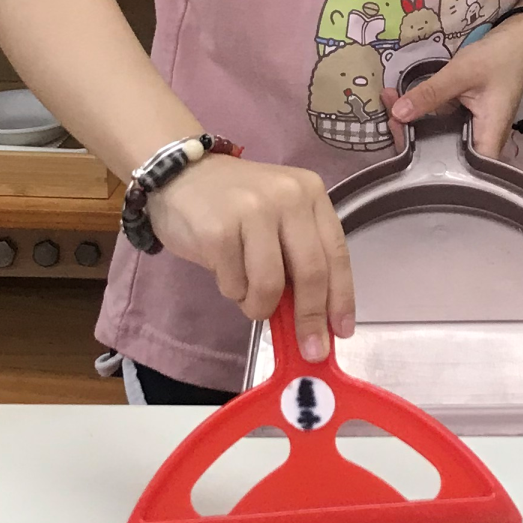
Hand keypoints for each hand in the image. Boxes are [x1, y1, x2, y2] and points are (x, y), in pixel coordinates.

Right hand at [147, 153, 353, 359]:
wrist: (180, 174)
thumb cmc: (234, 202)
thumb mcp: (279, 216)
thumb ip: (299, 256)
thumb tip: (316, 318)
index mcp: (311, 192)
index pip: (336, 253)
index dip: (341, 297)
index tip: (342, 330)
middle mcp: (287, 197)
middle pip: (311, 271)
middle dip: (311, 318)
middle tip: (309, 348)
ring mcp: (252, 211)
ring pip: (271, 285)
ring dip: (260, 306)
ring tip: (248, 295)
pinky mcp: (218, 231)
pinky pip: (234, 284)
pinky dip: (232, 291)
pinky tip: (224, 271)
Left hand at [389, 19, 522, 158]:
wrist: (519, 42)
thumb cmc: (499, 58)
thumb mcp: (461, 73)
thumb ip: (431, 93)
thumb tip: (398, 113)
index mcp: (487, 139)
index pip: (457, 171)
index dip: (427, 168)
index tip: (402, 150)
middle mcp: (481, 143)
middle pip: (441, 157)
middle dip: (411, 142)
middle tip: (389, 120)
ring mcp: (472, 132)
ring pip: (437, 140)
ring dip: (412, 125)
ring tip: (389, 105)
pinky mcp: (464, 121)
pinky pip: (438, 124)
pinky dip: (420, 113)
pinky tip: (400, 100)